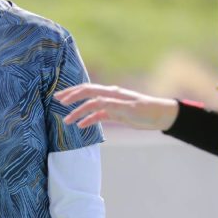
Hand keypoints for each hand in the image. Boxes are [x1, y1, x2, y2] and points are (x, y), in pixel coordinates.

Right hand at [55, 83, 178, 130]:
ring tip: (66, 120)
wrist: (160, 116)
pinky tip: (81, 126)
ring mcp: (111, 105)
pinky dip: (89, 119)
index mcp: (111, 93)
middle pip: (86, 94)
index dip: (74, 95)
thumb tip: (95, 101)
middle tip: (56, 100)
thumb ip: (112, 105)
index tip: (61, 102)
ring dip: (78, 112)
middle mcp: (109, 96)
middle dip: (71, 96)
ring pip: (90, 106)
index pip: (88, 91)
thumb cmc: (147, 111)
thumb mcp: (130, 108)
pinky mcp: (115, 113)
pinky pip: (98, 115)